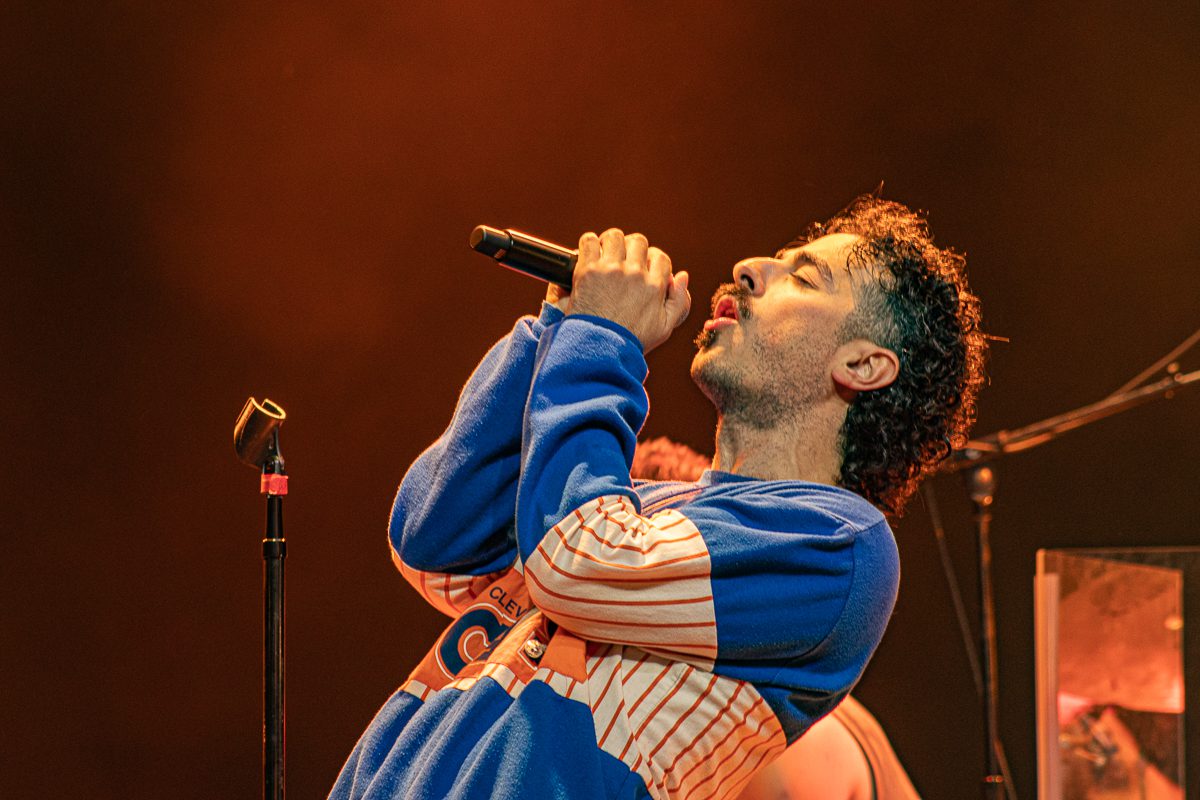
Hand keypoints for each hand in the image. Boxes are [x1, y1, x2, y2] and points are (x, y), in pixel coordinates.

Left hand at [561, 228, 690, 352]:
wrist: (597, 349)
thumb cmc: (630, 341)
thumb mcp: (664, 328)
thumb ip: (679, 301)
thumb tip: (682, 275)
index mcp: (655, 285)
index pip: (660, 258)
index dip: (651, 260)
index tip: (642, 266)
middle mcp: (635, 273)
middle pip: (638, 242)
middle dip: (631, 248)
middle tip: (621, 258)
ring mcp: (610, 270)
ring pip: (614, 236)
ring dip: (610, 242)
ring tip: (605, 253)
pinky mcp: (587, 270)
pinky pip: (588, 241)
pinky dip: (588, 243)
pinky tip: (588, 253)